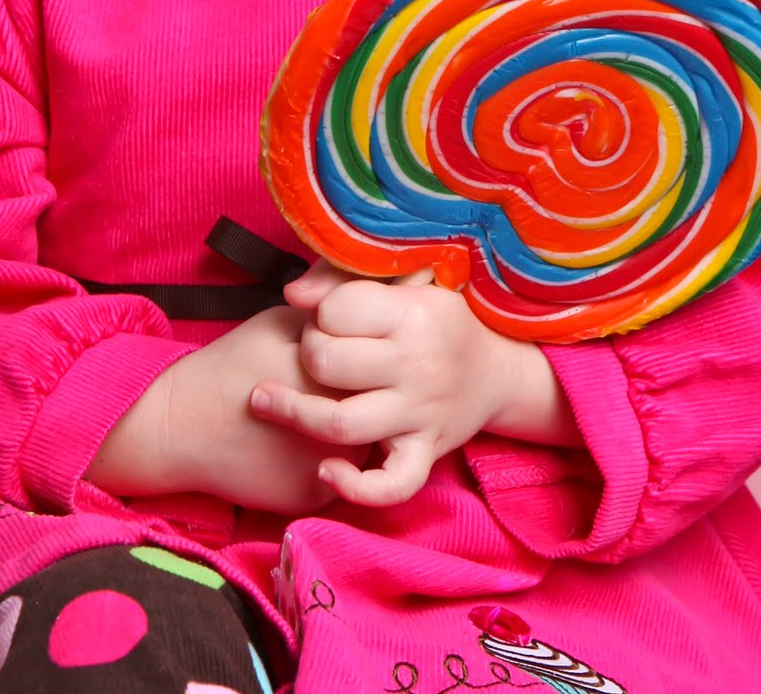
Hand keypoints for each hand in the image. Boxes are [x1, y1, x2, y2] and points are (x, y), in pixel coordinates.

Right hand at [87, 303, 366, 514]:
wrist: (182, 427)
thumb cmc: (232, 365)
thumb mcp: (282, 324)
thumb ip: (334, 323)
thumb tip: (374, 319)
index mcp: (337, 378)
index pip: (382, 363)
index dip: (367, 355)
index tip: (349, 351)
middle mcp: (343, 427)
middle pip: (383, 407)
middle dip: (370, 394)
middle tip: (334, 385)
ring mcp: (332, 468)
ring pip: (371, 444)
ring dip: (359, 427)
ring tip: (322, 411)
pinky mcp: (317, 499)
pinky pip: (345, 476)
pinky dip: (332, 460)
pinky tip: (299, 444)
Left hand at [248, 262, 577, 507]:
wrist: (496, 370)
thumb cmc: (434, 316)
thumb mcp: (402, 278)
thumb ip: (341, 274)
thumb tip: (292, 294)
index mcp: (413, 313)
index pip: (334, 311)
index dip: (318, 311)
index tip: (325, 316)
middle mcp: (417, 365)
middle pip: (327, 364)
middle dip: (305, 353)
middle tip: (309, 351)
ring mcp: (420, 414)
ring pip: (341, 424)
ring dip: (293, 414)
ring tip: (265, 400)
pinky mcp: (424, 453)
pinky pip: (390, 485)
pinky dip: (354, 486)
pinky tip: (325, 468)